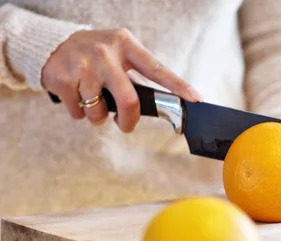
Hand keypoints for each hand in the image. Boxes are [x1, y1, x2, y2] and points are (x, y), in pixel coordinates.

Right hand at [41, 29, 201, 132]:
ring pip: (98, 112)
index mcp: (126, 45)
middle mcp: (105, 53)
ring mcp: (82, 65)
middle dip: (129, 121)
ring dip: (98, 117)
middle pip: (128, 100)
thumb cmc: (97, 55)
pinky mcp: (61, 77)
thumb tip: (165, 107)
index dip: (177, 85)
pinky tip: (76, 96)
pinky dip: (79, 112)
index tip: (195, 98)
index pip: (157, 69)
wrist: (52, 44)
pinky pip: (77, 112)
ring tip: (93, 101)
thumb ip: (137, 75)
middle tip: (126, 125)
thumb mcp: (119, 53)